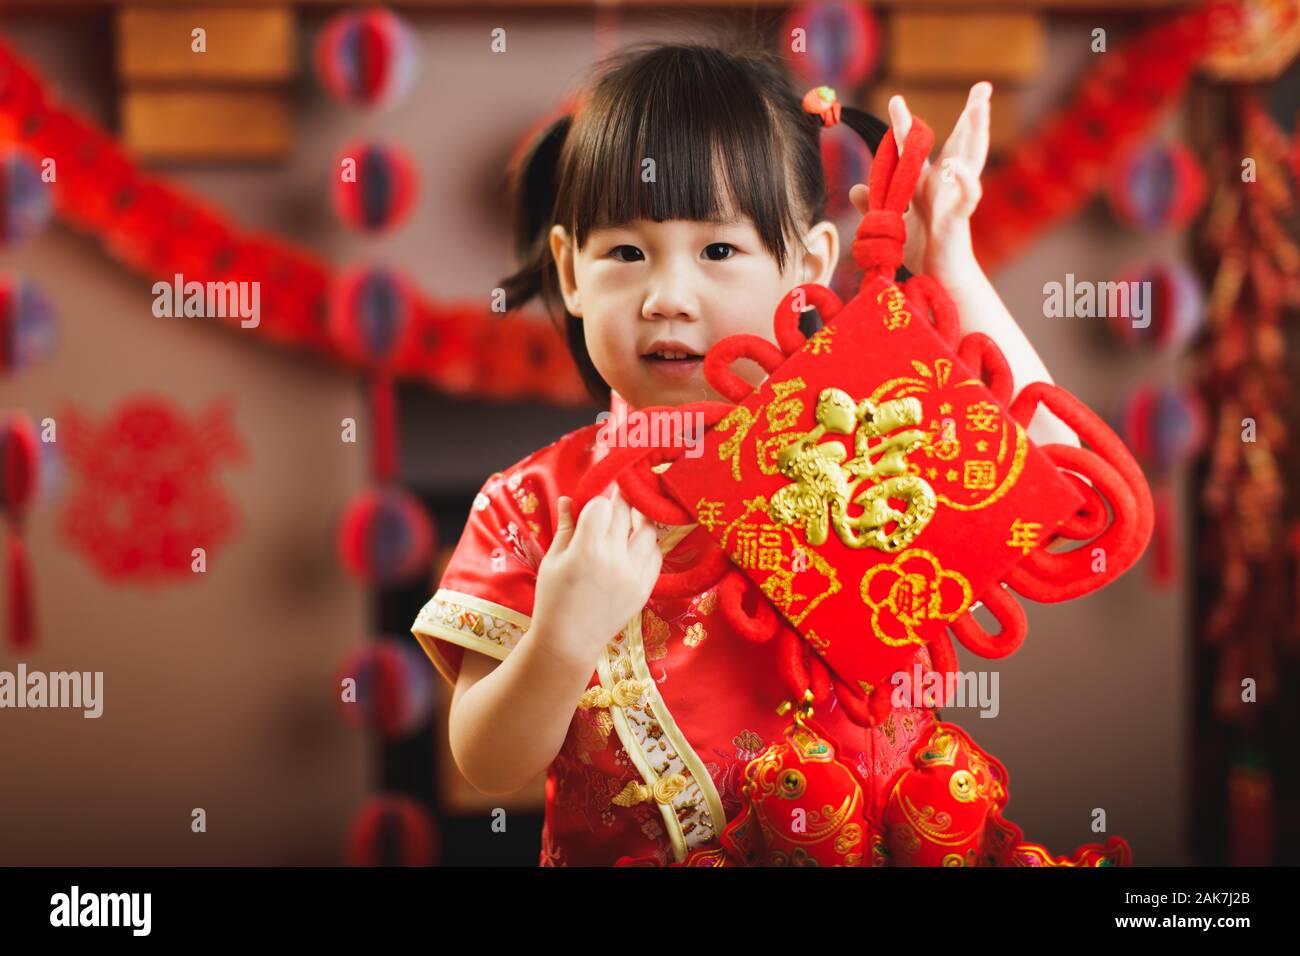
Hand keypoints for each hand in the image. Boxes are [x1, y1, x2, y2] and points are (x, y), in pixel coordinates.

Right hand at [531, 489, 662, 669]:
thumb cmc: (553, 599)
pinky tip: (636, 544)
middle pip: (626, 512)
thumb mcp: (553, 561)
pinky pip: (656, 555)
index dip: (597, 501)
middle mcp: (613, 559)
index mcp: (586, 550)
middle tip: (619, 494)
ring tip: (629, 519)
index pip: (601, 506)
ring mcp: (633, 574)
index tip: (594, 503)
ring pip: (648, 530)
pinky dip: (648, 545)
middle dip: (621, 500)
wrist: (569, 641)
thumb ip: (566, 527)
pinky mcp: (644, 588)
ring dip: (639, 520)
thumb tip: (570, 497)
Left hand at [848, 82, 991, 286]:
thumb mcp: (893, 223)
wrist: (939, 278)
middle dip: (972, 114)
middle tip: (984, 86)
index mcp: (928, 183)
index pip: (917, 148)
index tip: (896, 99)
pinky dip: (963, 180)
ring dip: (976, 132)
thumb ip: (874, 205)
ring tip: (980, 107)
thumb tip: (855, 189)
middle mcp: (945, 185)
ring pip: (971, 159)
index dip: (906, 125)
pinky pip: (965, 196)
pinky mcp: (958, 218)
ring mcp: (955, 198)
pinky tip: (957, 165)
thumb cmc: (923, 250)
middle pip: (961, 142)